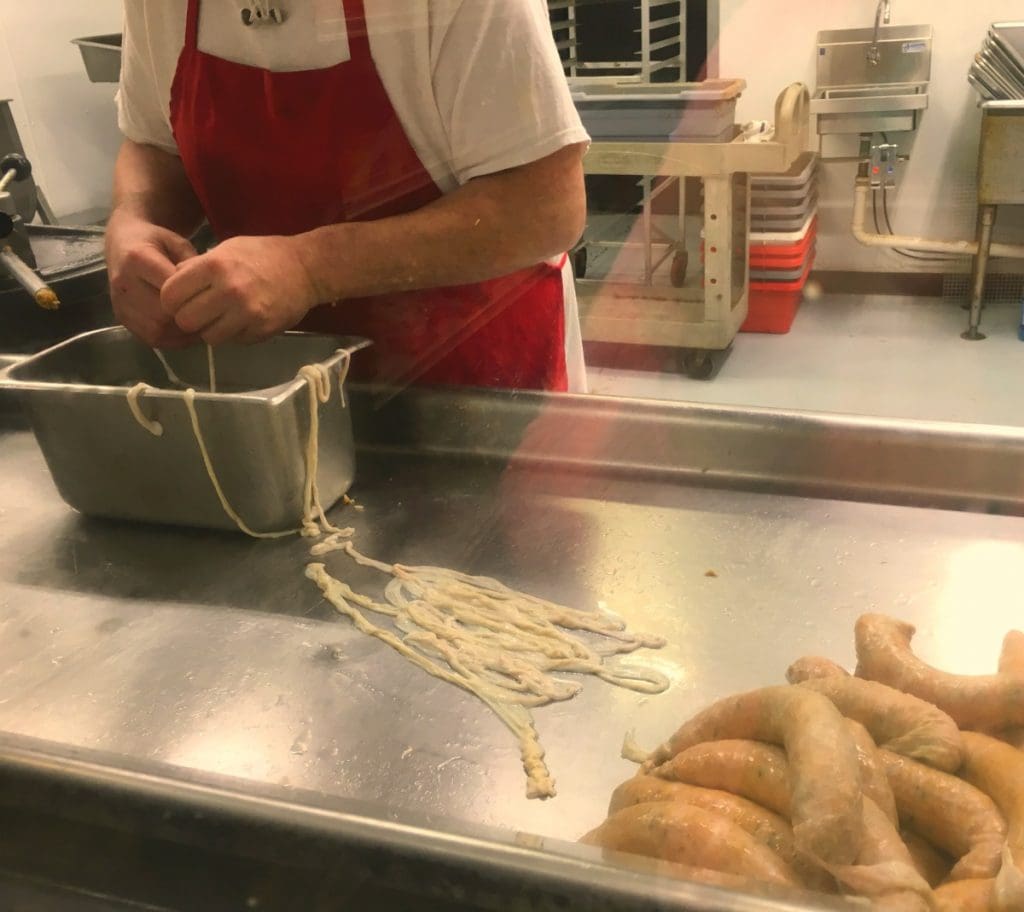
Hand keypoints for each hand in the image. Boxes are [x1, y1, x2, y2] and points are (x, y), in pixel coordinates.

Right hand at [105, 209, 199, 348]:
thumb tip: (211, 291)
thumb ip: (193, 265)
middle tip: (209, 318)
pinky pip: (149, 338)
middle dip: (188, 318)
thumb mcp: (178, 243)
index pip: (171, 289)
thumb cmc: (156, 242)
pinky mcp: (120, 318)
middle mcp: (123, 283)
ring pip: (156, 330)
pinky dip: (171, 339)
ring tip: (200, 325)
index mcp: (137, 259)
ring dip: (181, 333)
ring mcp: (119, 303)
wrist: (123, 243)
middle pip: (162, 314)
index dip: (193, 297)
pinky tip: (185, 332)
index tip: (211, 299)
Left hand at [160, 235, 319, 344]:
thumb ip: (198, 267)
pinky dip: (234, 334)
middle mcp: (228, 291)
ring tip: (222, 318)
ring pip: (208, 337)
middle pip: (186, 320)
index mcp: (215, 266)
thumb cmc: (264, 254)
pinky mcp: (261, 330)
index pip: (171, 294)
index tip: (180, 300)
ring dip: (211, 330)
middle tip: (199, 313)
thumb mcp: (227, 249)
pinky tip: (243, 320)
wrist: (307, 268)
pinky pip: (234, 341)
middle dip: (189, 319)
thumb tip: (172, 282)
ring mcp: (246, 313)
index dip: (171, 300)